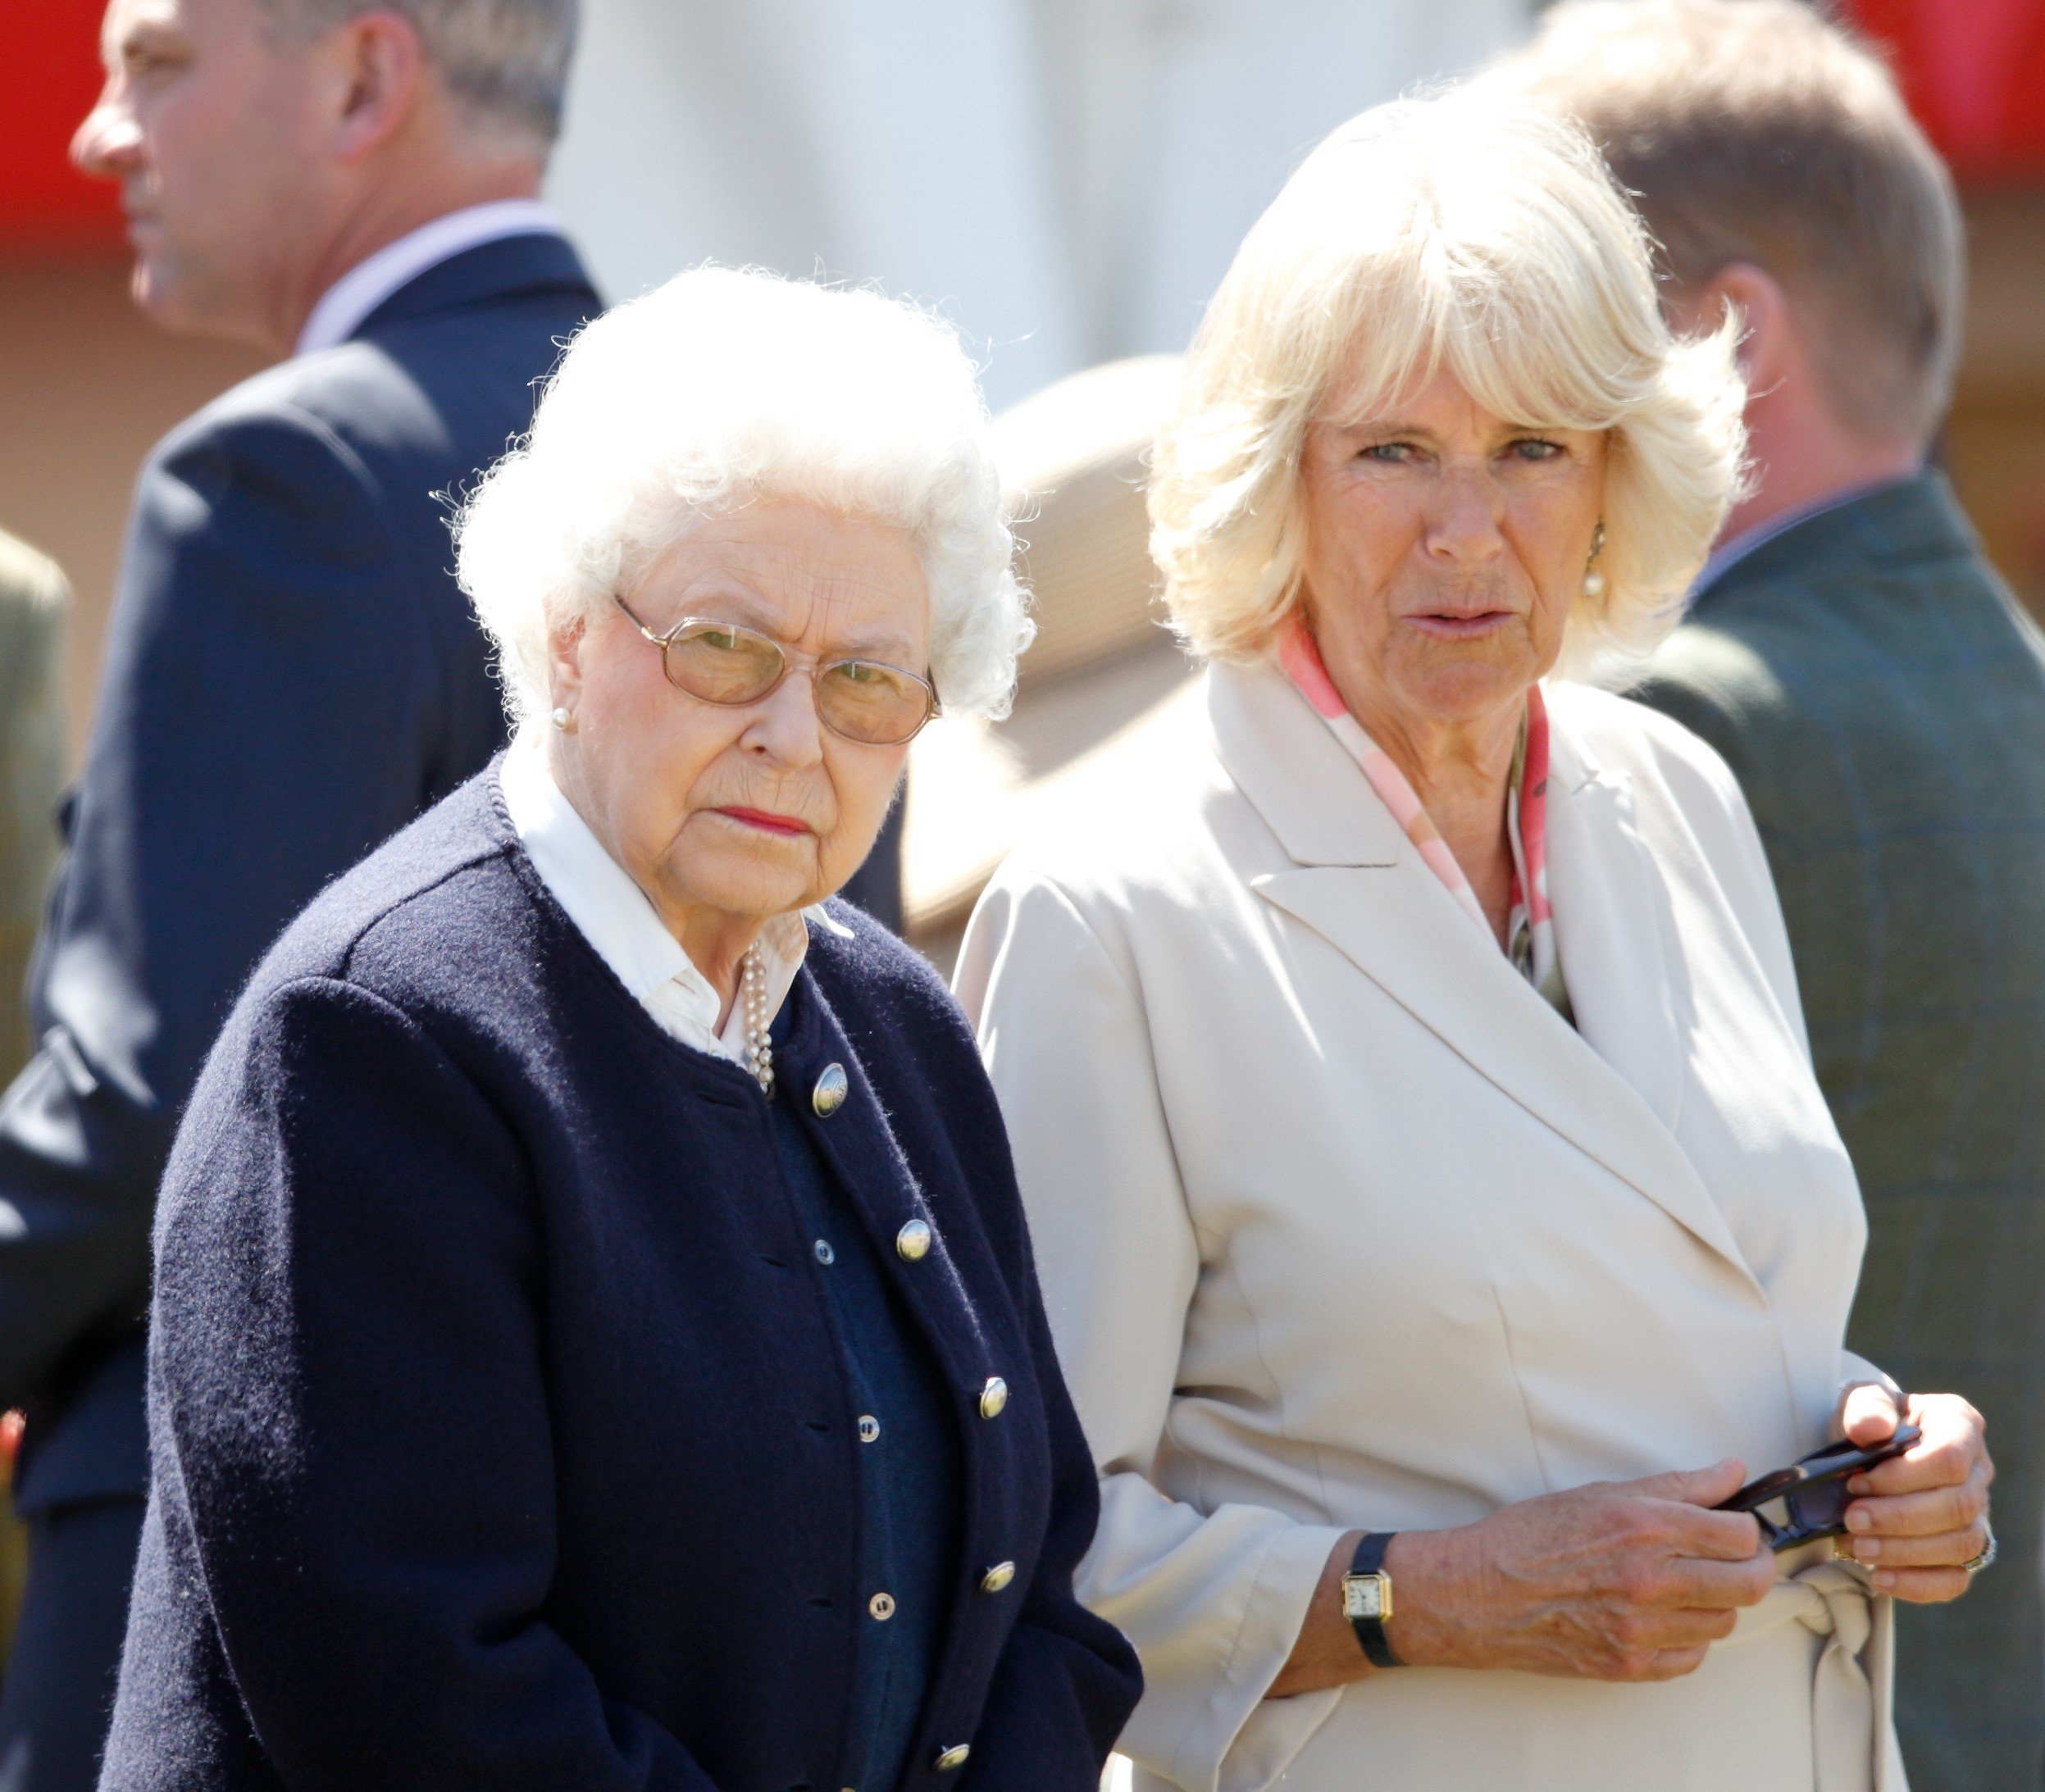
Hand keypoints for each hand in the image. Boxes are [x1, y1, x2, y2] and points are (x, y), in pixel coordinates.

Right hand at [1380, 1459, 1774, 1682]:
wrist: (1479, 1591)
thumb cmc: (1531, 1537)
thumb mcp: (1601, 1493)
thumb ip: (1676, 1485)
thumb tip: (1731, 1473)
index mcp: (1645, 1527)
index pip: (1740, 1535)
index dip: (1747, 1528)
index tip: (1736, 1526)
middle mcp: (1650, 1580)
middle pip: (1749, 1584)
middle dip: (1753, 1567)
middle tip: (1735, 1558)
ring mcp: (1643, 1629)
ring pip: (1724, 1622)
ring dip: (1717, 1602)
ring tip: (1688, 1584)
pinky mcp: (1631, 1665)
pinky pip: (1693, 1658)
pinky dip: (1689, 1638)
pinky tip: (1664, 1616)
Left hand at [1834, 1384, 1991, 1602]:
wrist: (1866, 1449)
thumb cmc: (1869, 1421)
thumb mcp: (1859, 1400)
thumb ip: (1865, 1407)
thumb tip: (1873, 1428)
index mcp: (1959, 1426)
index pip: (1949, 1459)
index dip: (1902, 1477)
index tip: (1856, 1482)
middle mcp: (1978, 1472)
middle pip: (1958, 1507)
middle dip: (1899, 1518)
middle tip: (1851, 1519)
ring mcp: (1978, 1514)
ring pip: (1961, 1545)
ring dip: (1905, 1552)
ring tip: (1857, 1546)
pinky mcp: (1963, 1551)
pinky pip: (1956, 1579)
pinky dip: (1917, 1583)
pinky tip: (1878, 1576)